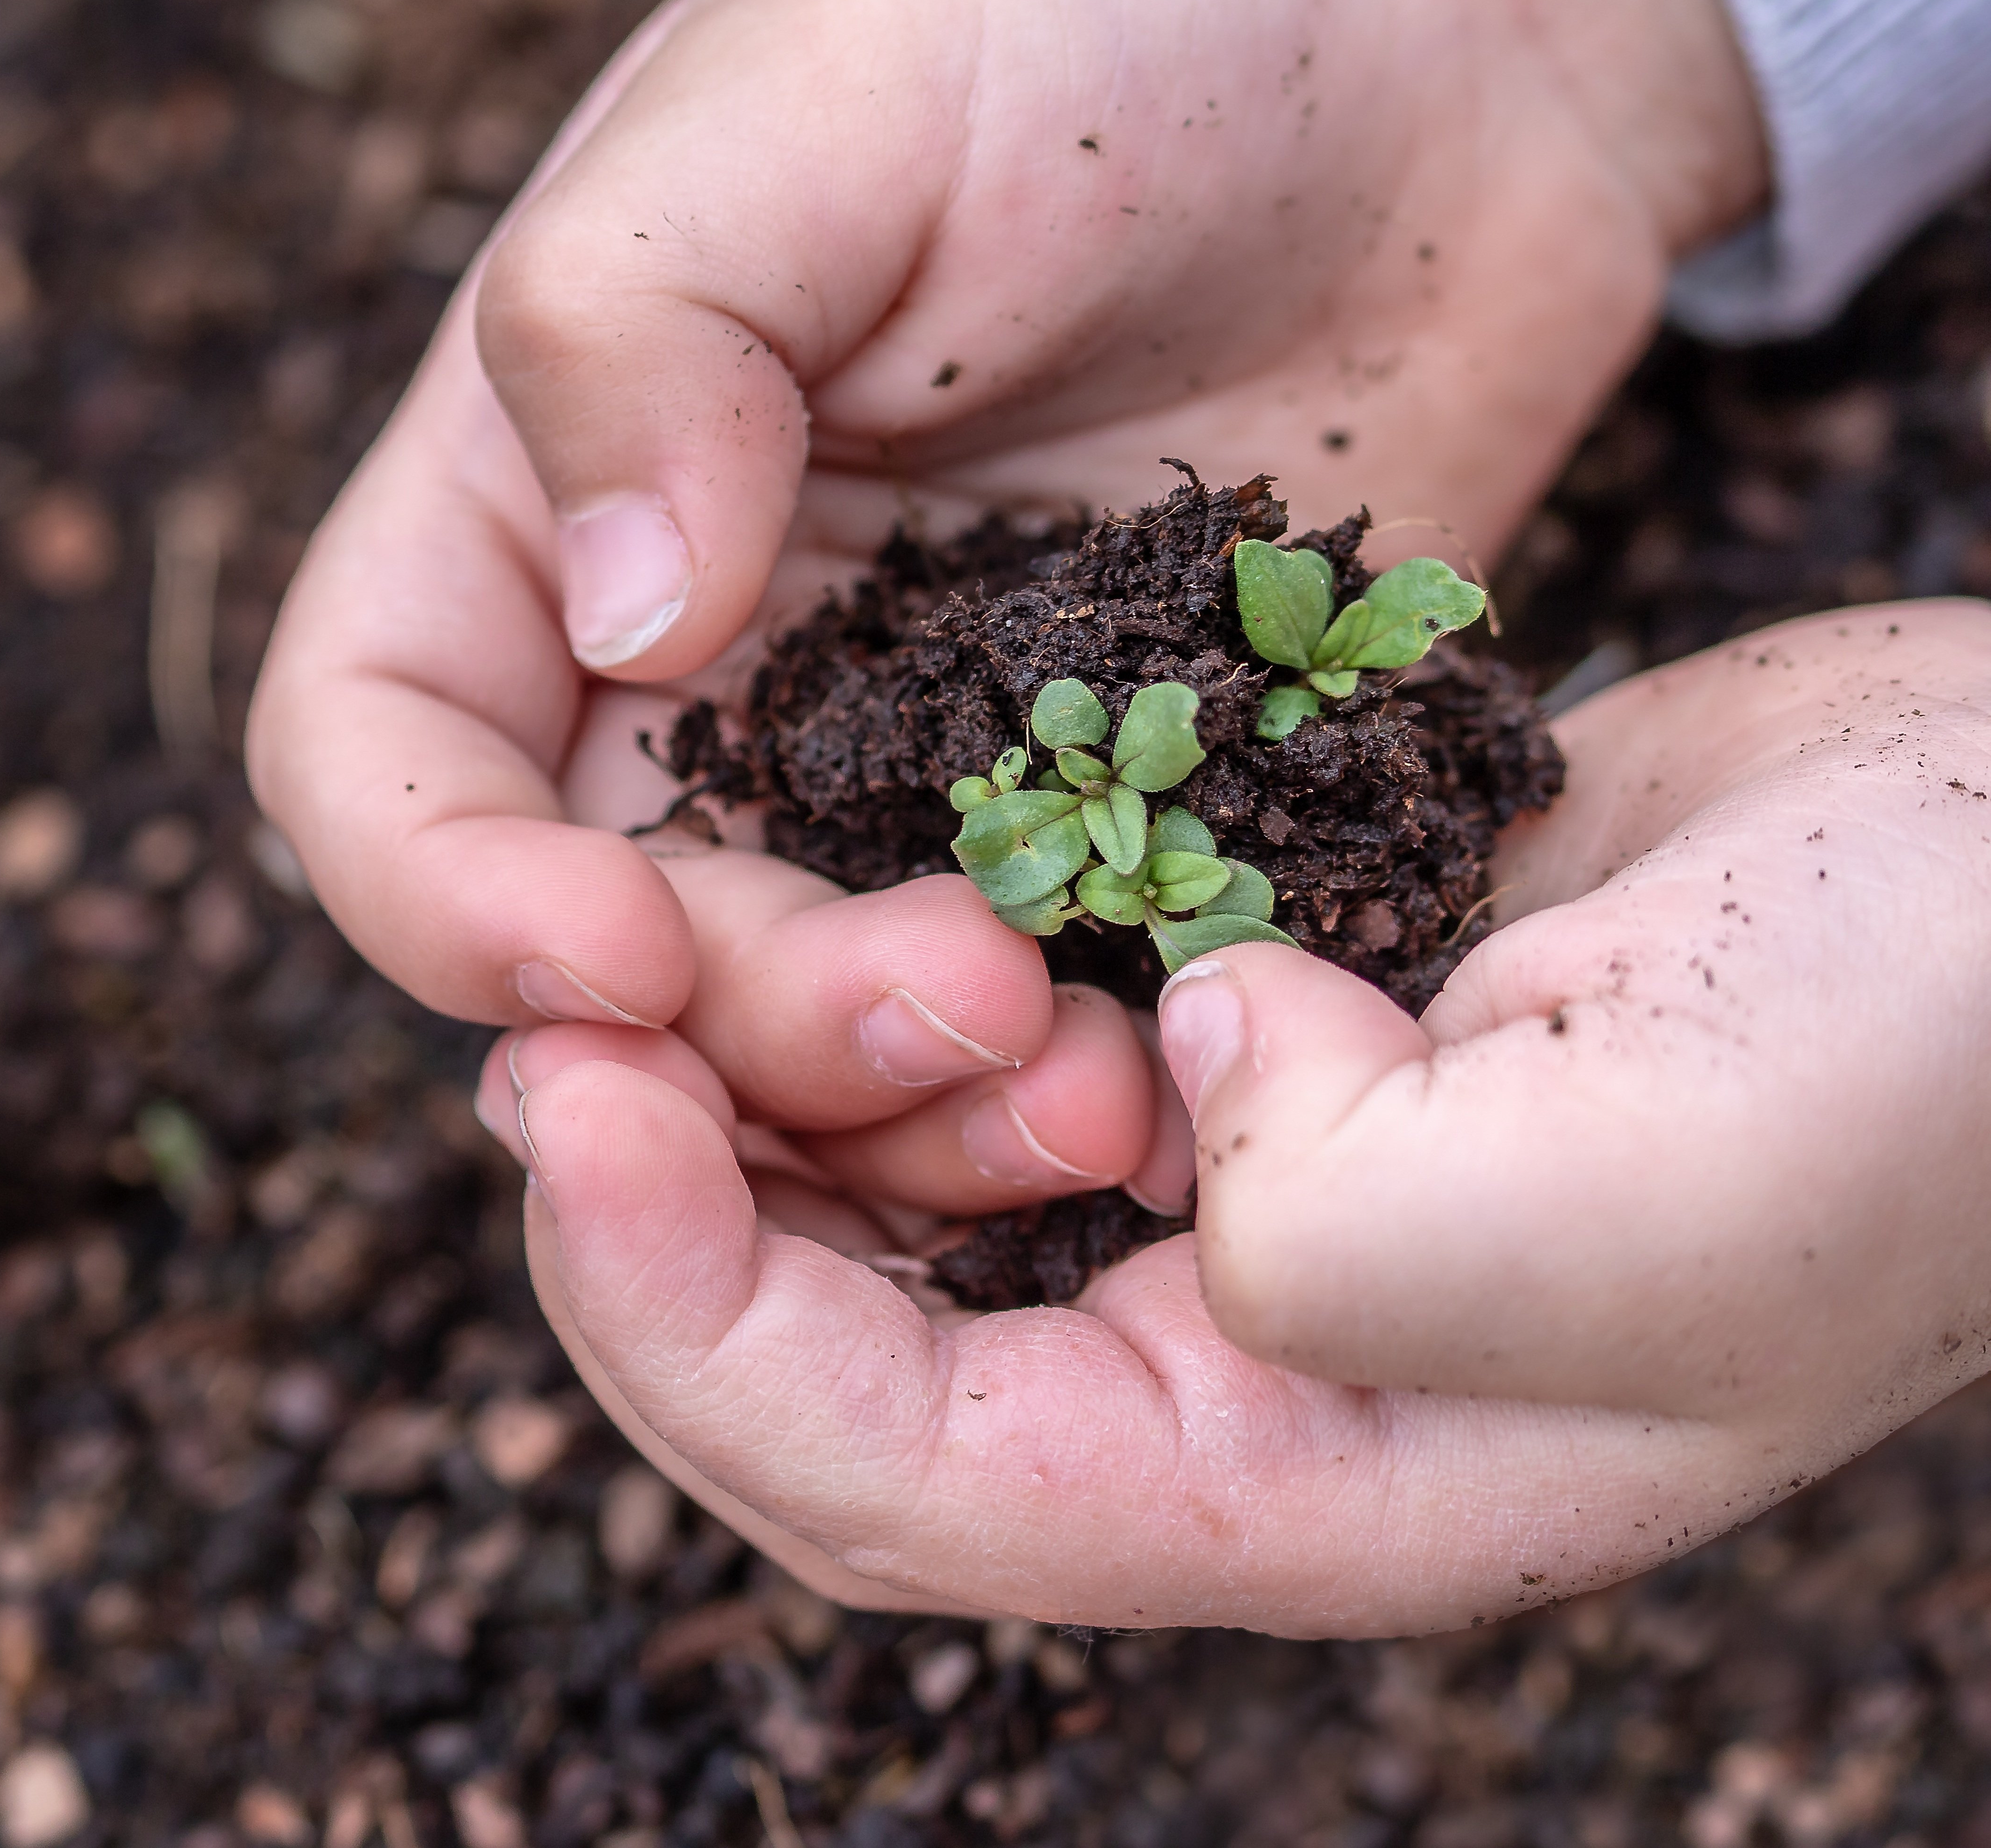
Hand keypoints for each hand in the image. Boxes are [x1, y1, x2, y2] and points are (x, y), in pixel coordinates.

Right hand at [250, 0, 1765, 1212]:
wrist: (1440, 28)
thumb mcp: (824, 101)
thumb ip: (643, 334)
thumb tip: (617, 624)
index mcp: (548, 496)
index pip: (376, 754)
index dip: (444, 896)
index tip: (612, 956)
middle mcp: (695, 661)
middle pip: (611, 951)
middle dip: (740, 1033)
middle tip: (954, 1006)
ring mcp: (899, 755)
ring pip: (812, 1033)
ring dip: (908, 1112)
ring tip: (1087, 1086)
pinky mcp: (1095, 809)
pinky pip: (1039, 1003)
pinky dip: (1075, 1081)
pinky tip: (1184, 1076)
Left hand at [489, 604, 1990, 1634]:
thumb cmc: (1918, 1056)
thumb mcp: (1653, 1184)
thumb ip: (1363, 1223)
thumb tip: (1177, 1088)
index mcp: (1311, 1482)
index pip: (899, 1478)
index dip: (693, 1320)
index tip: (570, 1112)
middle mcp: (1237, 1381)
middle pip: (839, 1376)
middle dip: (661, 1232)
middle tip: (540, 1042)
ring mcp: (1230, 1215)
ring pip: (885, 1226)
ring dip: (747, 1115)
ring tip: (624, 975)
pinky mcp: (1240, 1054)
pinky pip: (985, 1076)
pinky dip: (873, 1012)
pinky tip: (806, 911)